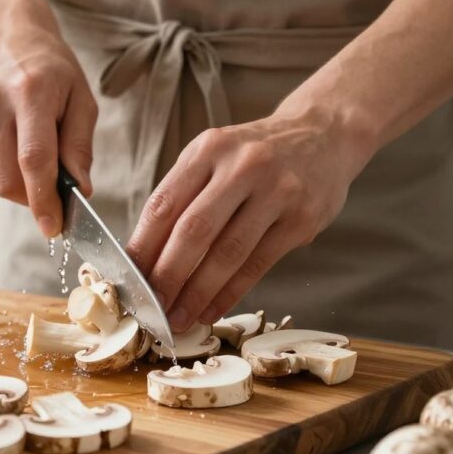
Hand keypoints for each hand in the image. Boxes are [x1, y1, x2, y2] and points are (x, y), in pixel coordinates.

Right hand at [0, 0, 95, 236]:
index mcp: (30, 93)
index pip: (34, 160)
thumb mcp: (80, 96)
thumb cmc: (48, 67)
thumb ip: (80, 145)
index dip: (44, 199)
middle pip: (8, 179)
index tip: (53, 226)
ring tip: (27, 151)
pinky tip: (6, 142)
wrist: (1, 33)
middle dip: (31, 198)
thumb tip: (79, 189)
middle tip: (49, 191)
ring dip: (15, 182)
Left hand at [126, 109, 374, 331]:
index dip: (143, 247)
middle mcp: (241, 166)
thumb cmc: (254, 156)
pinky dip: (230, 293)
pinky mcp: (302, 218)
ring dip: (198, 293)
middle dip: (167, 276)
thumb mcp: (214, 157)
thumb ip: (182, 197)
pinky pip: (258, 264)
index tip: (128, 279)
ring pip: (228, 252)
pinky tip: (212, 309)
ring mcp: (276, 191)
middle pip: (193, 230)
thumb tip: (144, 255)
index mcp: (208, 149)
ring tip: (179, 318)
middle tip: (151, 307)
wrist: (323, 135)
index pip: (164, 204)